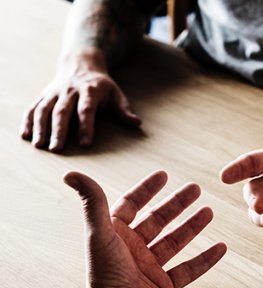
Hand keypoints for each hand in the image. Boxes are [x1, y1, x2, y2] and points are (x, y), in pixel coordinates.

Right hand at [22, 49, 140, 151]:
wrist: (80, 64)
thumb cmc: (101, 85)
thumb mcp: (116, 93)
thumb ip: (124, 109)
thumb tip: (136, 123)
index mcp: (89, 90)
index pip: (87, 110)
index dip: (86, 126)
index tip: (86, 143)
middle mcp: (69, 91)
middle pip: (62, 111)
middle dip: (59, 130)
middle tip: (56, 149)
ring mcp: (54, 93)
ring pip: (44, 110)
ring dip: (40, 127)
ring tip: (39, 145)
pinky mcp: (44, 96)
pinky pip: (33, 107)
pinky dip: (28, 121)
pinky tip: (26, 135)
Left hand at [64, 170, 225, 287]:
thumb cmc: (107, 276)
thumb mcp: (99, 233)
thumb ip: (91, 201)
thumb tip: (71, 173)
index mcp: (114, 236)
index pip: (130, 205)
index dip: (146, 190)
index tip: (164, 175)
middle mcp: (131, 251)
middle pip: (157, 221)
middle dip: (176, 204)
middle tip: (196, 188)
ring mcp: (148, 269)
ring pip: (174, 242)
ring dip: (192, 227)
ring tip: (209, 212)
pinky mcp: (163, 287)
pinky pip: (188, 270)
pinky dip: (205, 259)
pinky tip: (221, 248)